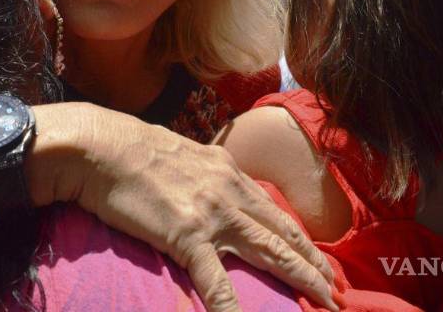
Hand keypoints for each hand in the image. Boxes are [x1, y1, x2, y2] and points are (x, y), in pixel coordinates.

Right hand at [46, 103, 338, 311]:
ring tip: (325, 301)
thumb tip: (212, 191)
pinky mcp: (187, 234)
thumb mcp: (183, 155)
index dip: (300, 239)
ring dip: (302, 279)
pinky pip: (217, 281)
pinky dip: (234, 307)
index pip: (273, 212)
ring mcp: (212, 213)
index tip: (320, 260)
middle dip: (315, 264)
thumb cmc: (132, 150)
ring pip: (270, 252)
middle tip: (340, 290)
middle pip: (283, 233)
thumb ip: (206, 175)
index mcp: (228, 172)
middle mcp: (230, 191)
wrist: (102, 147)